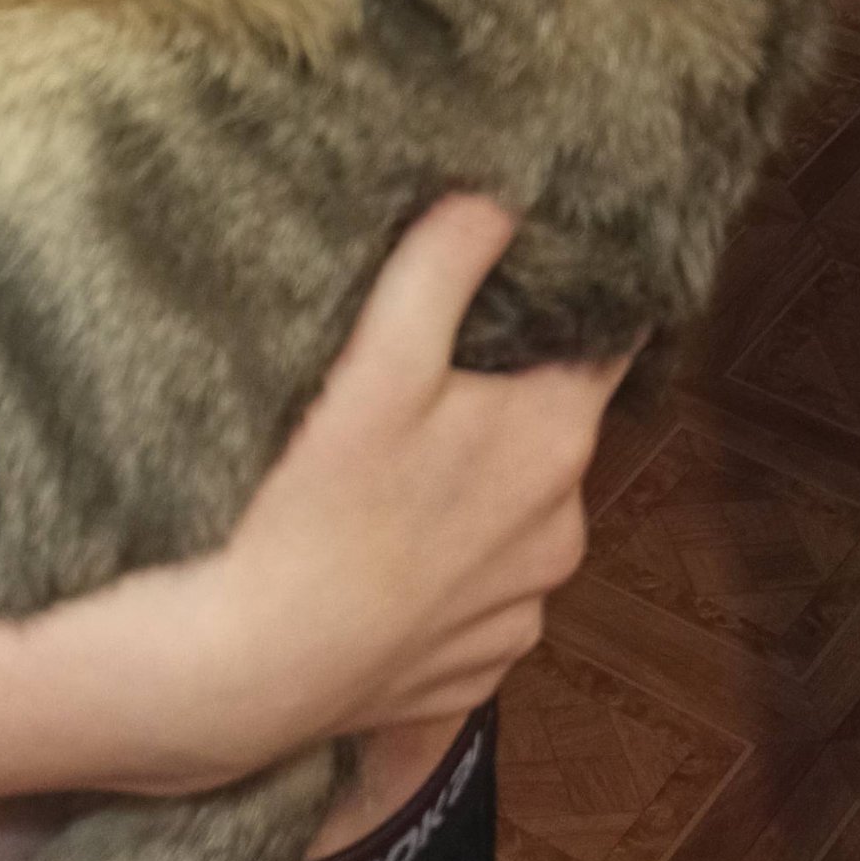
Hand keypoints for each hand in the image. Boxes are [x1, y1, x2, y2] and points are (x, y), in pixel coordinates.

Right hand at [49, 198, 623, 795]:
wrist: (251, 668)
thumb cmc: (317, 502)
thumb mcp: (377, 359)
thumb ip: (444, 265)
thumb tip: (502, 192)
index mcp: (555, 441)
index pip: (607, 341)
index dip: (577, 298)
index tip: (538, 262)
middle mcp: (563, 531)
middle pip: (553, 427)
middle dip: (508, 391)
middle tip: (434, 359)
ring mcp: (522, 611)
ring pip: (515, 515)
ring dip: (477, 483)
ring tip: (397, 459)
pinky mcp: (477, 668)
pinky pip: (478, 592)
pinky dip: (448, 564)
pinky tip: (384, 547)